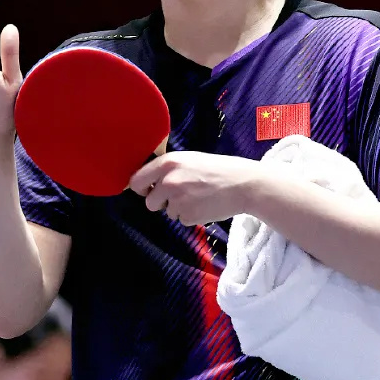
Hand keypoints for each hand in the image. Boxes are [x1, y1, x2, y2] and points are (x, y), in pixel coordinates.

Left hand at [129, 151, 262, 225]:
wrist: (244, 184)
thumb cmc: (218, 169)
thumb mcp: (189, 160)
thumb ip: (168, 170)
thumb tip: (150, 183)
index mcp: (167, 163)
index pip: (136, 181)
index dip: (141, 188)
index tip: (148, 190)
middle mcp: (168, 181)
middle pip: (150, 202)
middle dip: (161, 202)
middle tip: (180, 195)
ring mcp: (177, 200)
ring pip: (167, 212)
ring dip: (179, 208)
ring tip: (199, 197)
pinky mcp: (187, 216)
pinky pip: (182, 220)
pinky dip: (191, 216)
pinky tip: (205, 205)